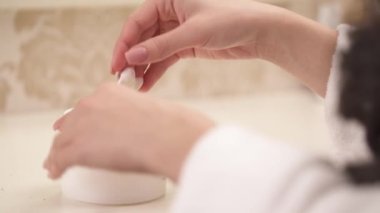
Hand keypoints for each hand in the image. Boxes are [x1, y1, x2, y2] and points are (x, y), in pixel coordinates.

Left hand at [44, 83, 214, 180]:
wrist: (167, 135)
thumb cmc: (167, 124)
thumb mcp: (146, 108)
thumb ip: (133, 114)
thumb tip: (136, 128)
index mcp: (108, 92)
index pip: (86, 108)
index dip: (80, 121)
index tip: (79, 128)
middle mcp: (90, 104)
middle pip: (70, 124)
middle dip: (68, 136)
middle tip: (66, 147)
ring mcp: (81, 125)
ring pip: (62, 142)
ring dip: (58, 154)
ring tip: (57, 164)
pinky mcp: (78, 148)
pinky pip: (60, 159)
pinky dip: (57, 167)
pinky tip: (57, 172)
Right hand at [111, 0, 284, 90]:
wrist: (258, 32)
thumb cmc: (230, 20)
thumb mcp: (193, 32)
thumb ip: (162, 45)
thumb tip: (132, 57)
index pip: (137, 21)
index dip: (125, 43)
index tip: (117, 64)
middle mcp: (169, 12)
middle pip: (142, 37)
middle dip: (132, 58)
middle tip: (122, 79)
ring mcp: (177, 30)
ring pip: (152, 49)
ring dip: (143, 67)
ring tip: (133, 86)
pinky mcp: (185, 45)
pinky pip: (165, 58)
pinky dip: (156, 71)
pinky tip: (146, 84)